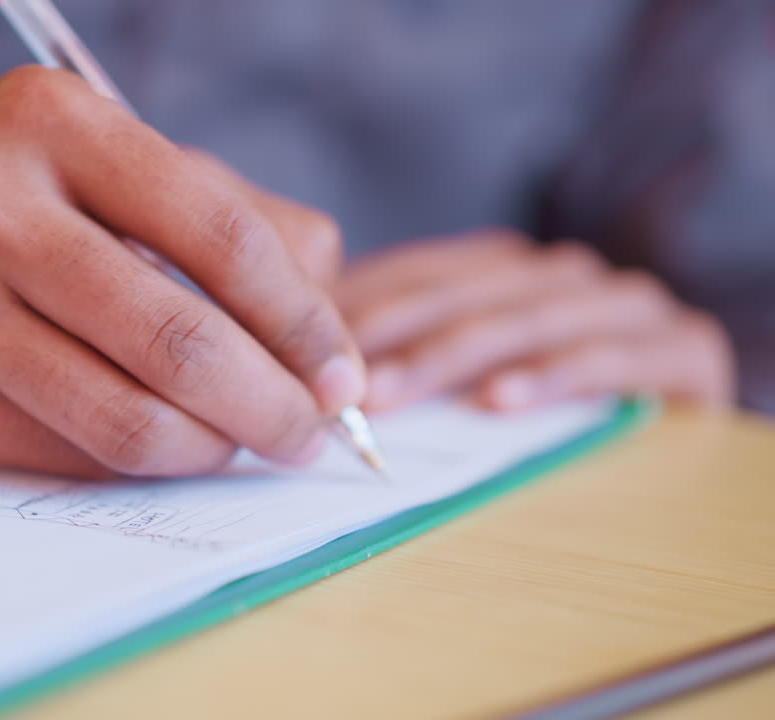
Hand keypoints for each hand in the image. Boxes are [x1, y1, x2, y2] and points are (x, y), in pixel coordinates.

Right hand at [0, 66, 363, 476]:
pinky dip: (133, 464)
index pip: (217, 233)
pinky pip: (64, 456)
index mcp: (52, 120)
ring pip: (121, 420)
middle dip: (269, 406)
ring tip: (237, 443)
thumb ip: (245, 225)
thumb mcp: (124, 171)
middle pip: (176, 342)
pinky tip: (155, 442)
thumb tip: (333, 339)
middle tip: (307, 433)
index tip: (340, 375)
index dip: (300, 320)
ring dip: (208, 450)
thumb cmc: (21, 203)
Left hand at [333, 229, 734, 411]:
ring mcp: (620, 303)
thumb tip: (304, 365)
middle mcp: (559, 273)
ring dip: (447, 358)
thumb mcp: (467, 367)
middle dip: (390, 337)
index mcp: (504, 266)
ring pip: (521, 321)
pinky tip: (498, 400)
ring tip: (388, 393)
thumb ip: (405, 351)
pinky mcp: (678, 347)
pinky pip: (604, 359)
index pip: (418, 273)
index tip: (300, 347)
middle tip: (334, 380)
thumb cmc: (549, 394)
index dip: (359, 307)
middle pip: (461, 296)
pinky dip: (549, 377)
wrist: (678, 406)